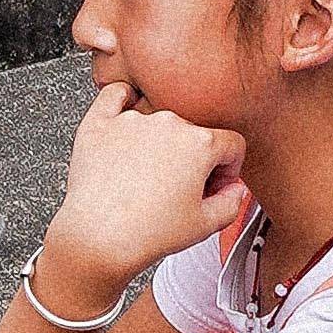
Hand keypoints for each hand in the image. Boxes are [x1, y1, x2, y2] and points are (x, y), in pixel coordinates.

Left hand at [41, 80, 245, 316]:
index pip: (231, 145)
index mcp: (199, 143)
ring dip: (159, 142)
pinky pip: (115, 95)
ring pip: (157, 121)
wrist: (98, 237)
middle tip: (179, 190)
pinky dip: (123, 102)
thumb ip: (233, 200)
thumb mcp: (208, 224)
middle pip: (194, 134)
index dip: (228, 170)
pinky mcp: (98, 123)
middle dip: (193, 160)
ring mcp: (130, 120)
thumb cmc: (148, 232)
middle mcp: (167, 123)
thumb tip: (234, 187)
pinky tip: (126, 119)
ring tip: (146, 175)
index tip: (214, 186)